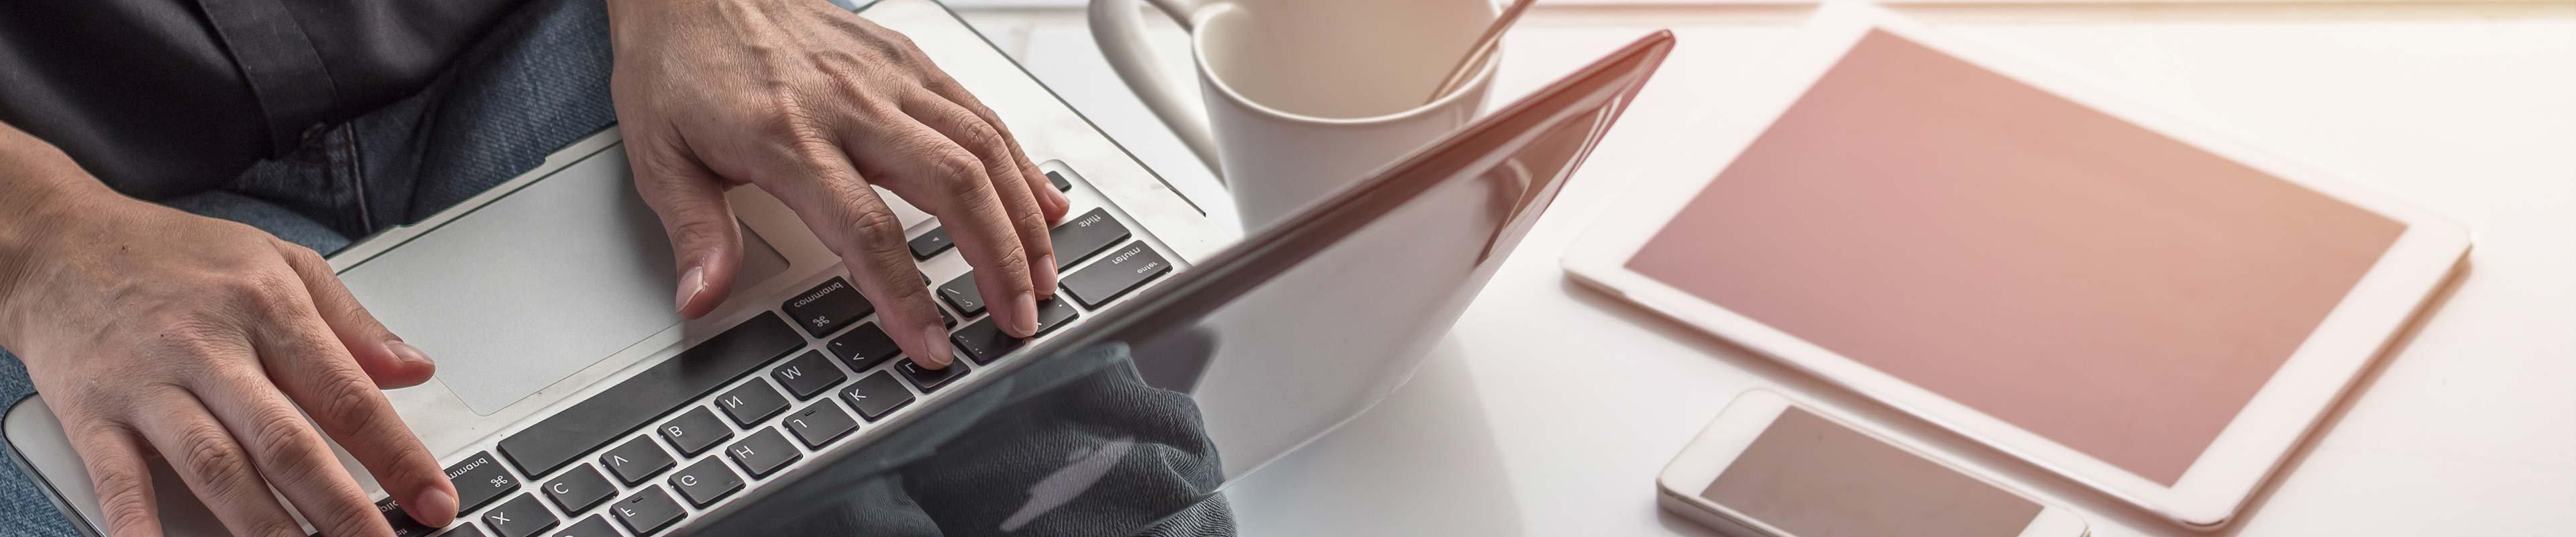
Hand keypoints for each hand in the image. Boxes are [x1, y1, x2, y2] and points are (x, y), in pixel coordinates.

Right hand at [0, 131, 457, 535]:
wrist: (57, 243)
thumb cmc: (176, 256)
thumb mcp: (278, 262)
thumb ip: (351, 322)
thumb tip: (415, 368)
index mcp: (267, 308)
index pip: (347, 392)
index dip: (397, 453)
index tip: (435, 499)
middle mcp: (209, 348)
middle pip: (286, 441)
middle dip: (341, 507)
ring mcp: (149, 385)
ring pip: (216, 468)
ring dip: (264, 527)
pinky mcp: (93, 414)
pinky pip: (120, 480)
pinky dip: (141, 526)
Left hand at [607, 0, 1069, 368]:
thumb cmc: (681, 63)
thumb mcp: (659, 155)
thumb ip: (694, 232)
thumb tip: (702, 298)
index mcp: (787, 136)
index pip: (865, 228)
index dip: (905, 294)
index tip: (932, 345)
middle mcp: (850, 104)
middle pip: (952, 185)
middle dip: (999, 261)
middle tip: (1018, 319)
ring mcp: (888, 77)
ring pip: (983, 148)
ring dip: (1025, 218)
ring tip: (1045, 275)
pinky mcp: (908, 60)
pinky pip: (981, 113)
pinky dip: (1021, 163)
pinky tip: (1043, 204)